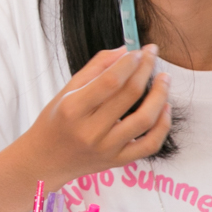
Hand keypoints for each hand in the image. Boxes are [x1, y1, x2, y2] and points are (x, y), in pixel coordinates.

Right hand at [14, 45, 170, 186]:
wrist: (46, 160)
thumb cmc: (55, 122)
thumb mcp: (66, 91)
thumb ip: (95, 68)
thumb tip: (124, 50)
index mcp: (73, 109)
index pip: (110, 81)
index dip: (129, 63)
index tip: (138, 50)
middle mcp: (90, 131)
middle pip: (129, 95)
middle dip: (145, 69)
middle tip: (152, 55)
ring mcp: (106, 148)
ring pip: (145, 120)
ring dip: (160, 95)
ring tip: (164, 78)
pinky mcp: (118, 161)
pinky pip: (150, 144)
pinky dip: (162, 125)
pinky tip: (165, 108)